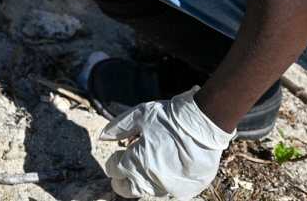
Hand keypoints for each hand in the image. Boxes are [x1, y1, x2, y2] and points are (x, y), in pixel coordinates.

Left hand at [100, 87, 233, 199]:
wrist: (203, 125)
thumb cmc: (170, 118)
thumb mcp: (140, 115)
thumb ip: (119, 128)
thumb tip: (102, 137)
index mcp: (136, 161)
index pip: (115, 171)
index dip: (112, 163)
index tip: (116, 156)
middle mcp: (149, 179)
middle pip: (127, 189)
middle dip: (121, 181)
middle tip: (123, 172)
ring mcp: (168, 187)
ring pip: (147, 191)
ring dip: (141, 182)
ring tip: (144, 169)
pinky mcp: (185, 190)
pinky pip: (169, 191)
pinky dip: (163, 183)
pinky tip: (166, 170)